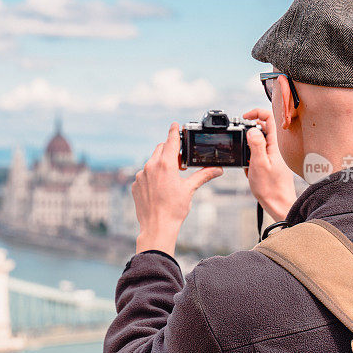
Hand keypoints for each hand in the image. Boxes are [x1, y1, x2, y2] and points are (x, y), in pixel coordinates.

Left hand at [132, 123, 222, 255]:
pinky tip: (160, 188)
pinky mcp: (135, 184)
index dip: (174, 131)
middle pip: (161, 149)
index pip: (171, 140)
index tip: (175, 125)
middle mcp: (150, 166)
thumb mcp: (190, 189)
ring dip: (161, 164)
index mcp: (165, 164)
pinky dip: (152, 176)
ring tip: (171, 177)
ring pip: (152, 161)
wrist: (157, 227)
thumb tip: (217, 169)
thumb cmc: (174, 209)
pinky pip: (144, 174)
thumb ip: (203, 175)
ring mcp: (141, 175)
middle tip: (181, 163)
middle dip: (171, 151)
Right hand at [242, 108, 296, 221]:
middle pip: (263, 127)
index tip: (245, 118)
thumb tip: (252, 129)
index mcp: (275, 144)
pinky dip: (252, 157)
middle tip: (241, 143)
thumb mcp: (258, 164)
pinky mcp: (272, 162)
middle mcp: (276, 147)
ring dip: (249, 146)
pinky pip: (260, 152)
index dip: (256, 113)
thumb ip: (256, 145)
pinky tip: (250, 169)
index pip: (269, 118)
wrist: (279, 204)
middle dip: (249, 132)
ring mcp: (275, 154)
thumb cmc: (270, 187)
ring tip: (246, 161)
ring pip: (260, 141)